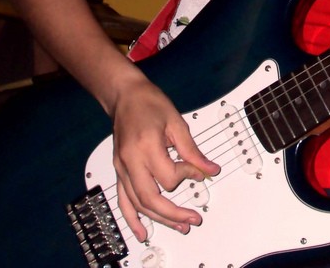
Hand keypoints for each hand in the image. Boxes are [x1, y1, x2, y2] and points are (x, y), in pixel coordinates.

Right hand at [109, 79, 220, 241]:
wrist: (126, 96)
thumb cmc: (149, 103)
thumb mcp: (176, 122)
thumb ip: (192, 150)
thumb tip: (210, 169)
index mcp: (147, 146)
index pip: (169, 176)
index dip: (187, 175)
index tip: (198, 169)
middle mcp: (131, 160)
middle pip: (151, 199)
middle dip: (174, 213)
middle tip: (193, 218)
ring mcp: (122, 168)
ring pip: (139, 204)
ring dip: (159, 219)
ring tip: (179, 226)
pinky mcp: (119, 171)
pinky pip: (123, 201)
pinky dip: (132, 219)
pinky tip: (142, 232)